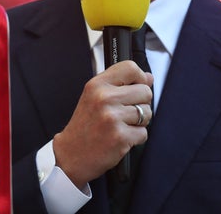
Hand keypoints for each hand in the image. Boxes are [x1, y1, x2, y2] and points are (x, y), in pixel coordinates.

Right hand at [52, 61, 152, 187]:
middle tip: (125, 112)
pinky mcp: (121, 137)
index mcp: (97, 85)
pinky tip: (121, 137)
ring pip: (147, 113)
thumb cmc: (84, 125)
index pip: (130, 68)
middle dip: (141, 103)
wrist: (72, 154)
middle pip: (145, 91)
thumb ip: (120, 84)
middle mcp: (104, 98)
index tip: (136, 86)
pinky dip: (136, 137)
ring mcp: (112, 118)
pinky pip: (144, 132)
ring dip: (139, 122)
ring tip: (121, 125)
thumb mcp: (94, 97)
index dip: (139, 78)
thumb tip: (148, 77)